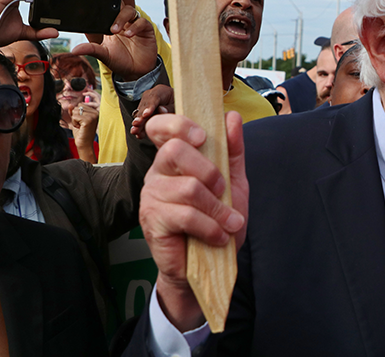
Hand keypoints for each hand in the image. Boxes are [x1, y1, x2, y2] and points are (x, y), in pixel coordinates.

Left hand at [70, 0, 156, 80]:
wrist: (135, 73)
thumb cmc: (120, 61)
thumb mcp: (103, 54)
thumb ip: (91, 49)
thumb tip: (74, 49)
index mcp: (112, 22)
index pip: (110, 3)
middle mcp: (124, 21)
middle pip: (121, 2)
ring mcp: (135, 24)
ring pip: (129, 12)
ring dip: (121, 18)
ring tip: (115, 30)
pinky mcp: (146, 30)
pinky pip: (141, 23)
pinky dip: (135, 27)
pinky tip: (128, 34)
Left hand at [70, 99, 99, 163]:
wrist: (84, 144)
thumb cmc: (81, 133)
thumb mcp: (76, 120)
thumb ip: (73, 112)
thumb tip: (70, 105)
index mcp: (95, 112)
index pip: (80, 105)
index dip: (77, 114)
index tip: (82, 122)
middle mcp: (95, 113)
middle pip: (77, 107)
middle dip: (75, 116)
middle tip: (81, 125)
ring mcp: (93, 116)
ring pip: (75, 111)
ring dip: (74, 120)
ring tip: (80, 127)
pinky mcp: (88, 120)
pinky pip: (74, 117)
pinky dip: (74, 123)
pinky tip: (80, 128)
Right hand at [130, 84, 174, 138]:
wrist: (175, 103)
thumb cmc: (178, 103)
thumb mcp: (177, 103)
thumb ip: (170, 107)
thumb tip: (161, 110)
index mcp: (160, 91)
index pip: (153, 98)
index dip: (149, 107)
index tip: (146, 114)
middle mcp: (150, 96)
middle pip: (144, 106)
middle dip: (140, 116)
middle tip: (136, 124)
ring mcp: (146, 103)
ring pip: (140, 113)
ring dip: (138, 123)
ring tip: (135, 131)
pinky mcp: (144, 111)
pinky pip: (141, 119)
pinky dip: (140, 127)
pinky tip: (139, 134)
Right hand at [140, 111, 247, 329]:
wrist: (206, 266)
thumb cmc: (216, 220)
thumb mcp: (232, 183)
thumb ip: (232, 151)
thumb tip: (232, 117)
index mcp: (174, 157)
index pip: (160, 127)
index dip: (178, 124)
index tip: (202, 136)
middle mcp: (157, 172)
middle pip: (174, 151)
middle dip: (208, 170)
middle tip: (223, 189)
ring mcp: (151, 196)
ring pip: (186, 188)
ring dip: (218, 208)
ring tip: (231, 223)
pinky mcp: (152, 222)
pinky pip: (185, 216)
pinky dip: (211, 227)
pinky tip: (220, 236)